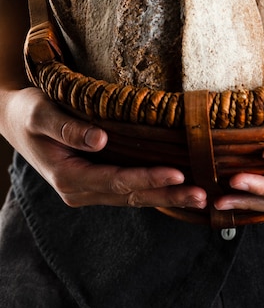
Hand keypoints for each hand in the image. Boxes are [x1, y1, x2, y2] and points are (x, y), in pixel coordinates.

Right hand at [1, 86, 206, 208]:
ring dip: (167, 196)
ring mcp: (91, 186)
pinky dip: (155, 189)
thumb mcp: (40, 114)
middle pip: (131, 195)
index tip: (177, 173)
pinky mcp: (99, 178)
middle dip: (168, 195)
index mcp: (69, 177)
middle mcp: (81, 189)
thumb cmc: (28, 111)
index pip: (116, 181)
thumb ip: (67, 127)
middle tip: (202, 194)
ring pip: (134, 195)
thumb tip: (100, 140)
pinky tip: (178, 187)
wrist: (15, 118)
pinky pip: (130, 187)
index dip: (147, 178)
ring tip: (200, 195)